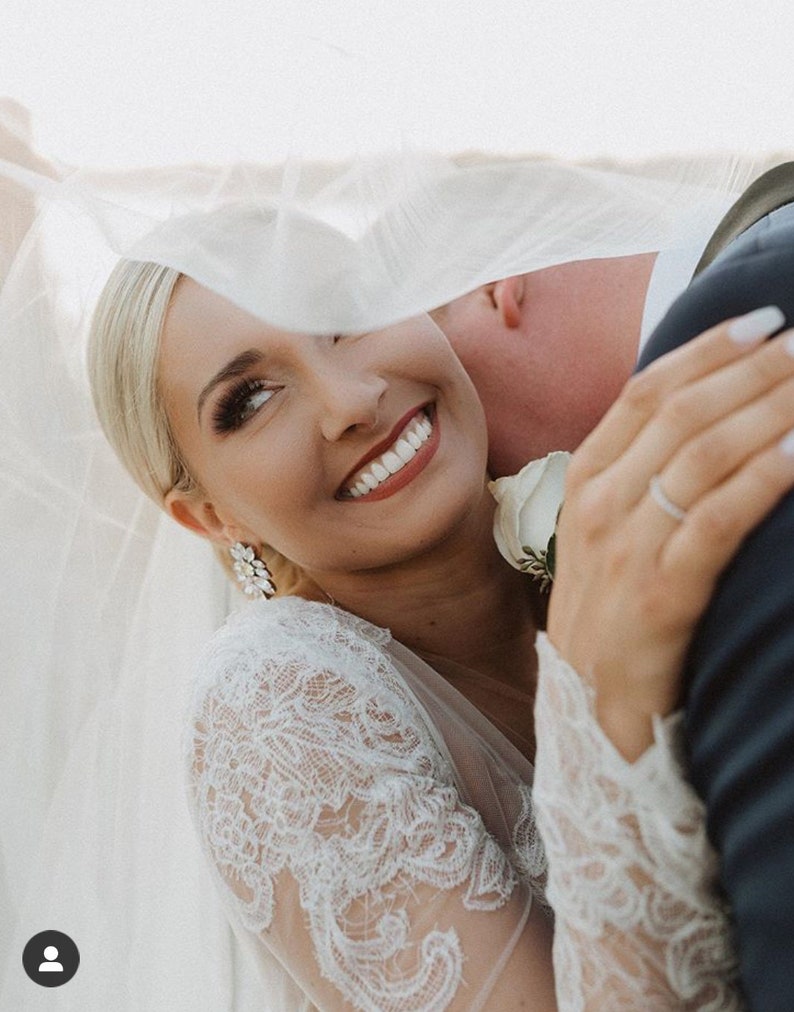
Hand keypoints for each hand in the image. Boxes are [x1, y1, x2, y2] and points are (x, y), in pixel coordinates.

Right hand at [547, 307, 793, 758]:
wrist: (592, 702)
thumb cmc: (611, 606)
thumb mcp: (606, 528)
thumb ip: (641, 470)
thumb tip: (706, 411)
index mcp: (586, 477)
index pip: (647, 392)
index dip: (707, 350)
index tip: (764, 322)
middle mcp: (601, 503)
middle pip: (683, 413)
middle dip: (754, 370)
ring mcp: (624, 548)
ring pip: (703, 456)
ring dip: (769, 410)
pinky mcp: (658, 595)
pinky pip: (715, 521)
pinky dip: (763, 479)